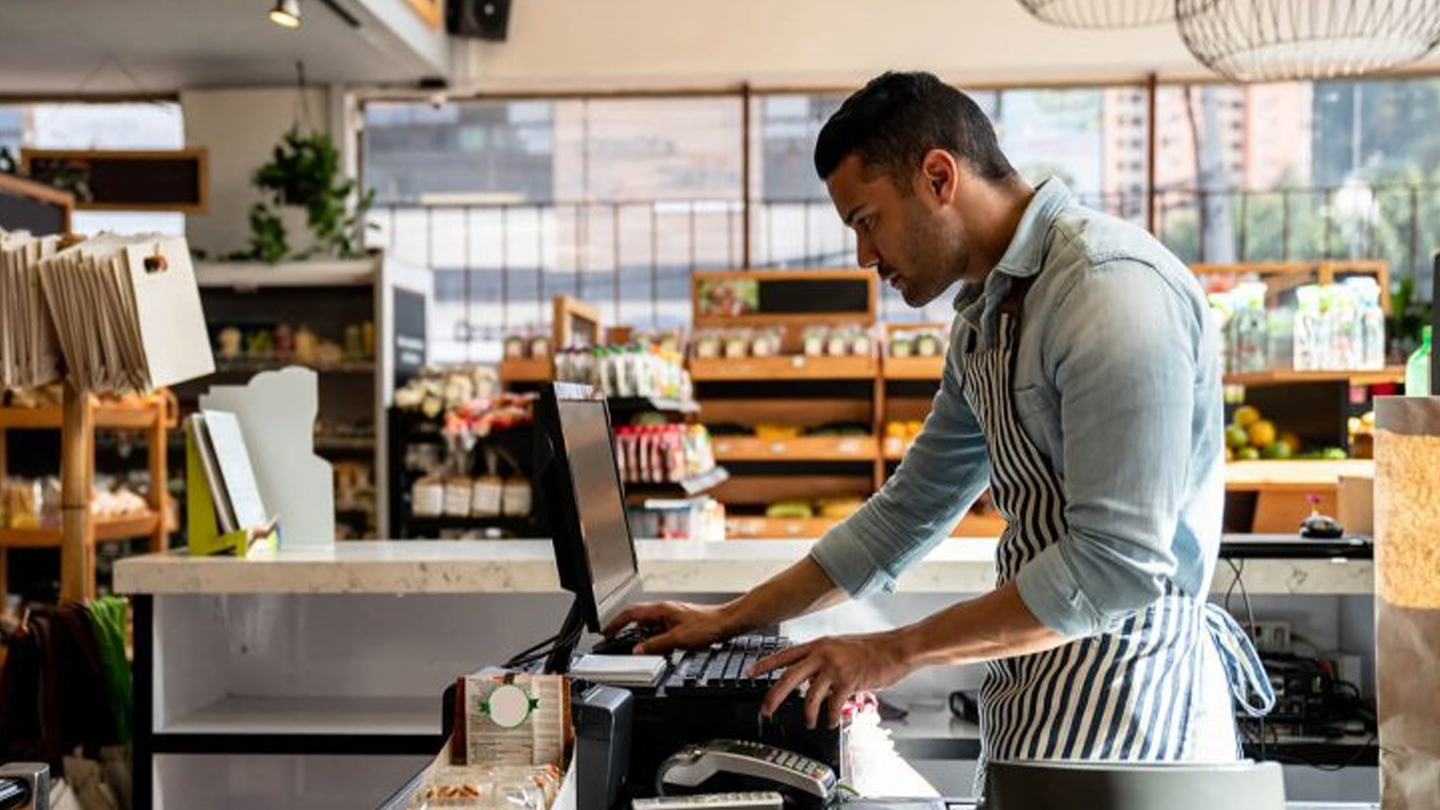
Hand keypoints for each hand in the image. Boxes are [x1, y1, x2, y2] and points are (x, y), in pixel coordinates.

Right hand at [603, 601, 735, 653]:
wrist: (725, 623)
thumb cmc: (706, 625)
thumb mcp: (677, 639)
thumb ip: (655, 645)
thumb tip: (638, 650)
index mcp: (660, 610)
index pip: (631, 613)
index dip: (616, 622)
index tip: (607, 631)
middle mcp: (664, 610)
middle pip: (637, 617)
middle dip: (624, 628)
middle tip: (614, 638)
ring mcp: (671, 615)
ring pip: (648, 624)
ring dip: (639, 634)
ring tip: (634, 646)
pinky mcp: (678, 622)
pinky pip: (658, 629)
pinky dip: (652, 638)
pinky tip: (656, 647)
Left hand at [749, 631, 912, 728]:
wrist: (894, 648)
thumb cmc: (870, 649)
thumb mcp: (839, 648)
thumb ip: (822, 660)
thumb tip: (810, 678)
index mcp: (818, 644)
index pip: (784, 654)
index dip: (765, 664)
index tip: (750, 673)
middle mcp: (822, 654)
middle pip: (789, 677)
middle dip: (774, 696)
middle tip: (766, 710)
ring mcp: (835, 667)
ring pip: (810, 696)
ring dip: (807, 714)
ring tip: (809, 722)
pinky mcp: (848, 681)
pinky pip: (832, 705)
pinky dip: (830, 717)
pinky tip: (831, 722)